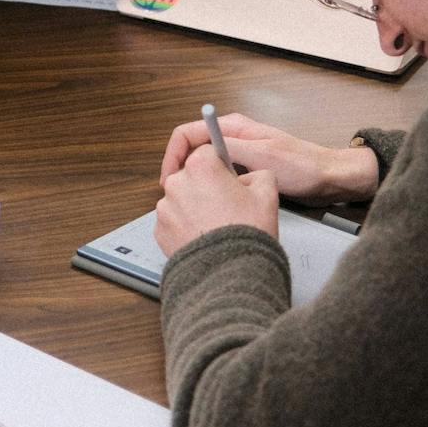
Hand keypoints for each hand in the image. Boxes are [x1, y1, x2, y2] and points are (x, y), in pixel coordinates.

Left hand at [155, 143, 278, 254]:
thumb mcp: (267, 195)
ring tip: (216, 225)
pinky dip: (185, 226)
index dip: (221, 165)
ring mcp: (165, 208)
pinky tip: (204, 236)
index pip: (207, 152)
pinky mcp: (159, 231)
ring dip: (194, 207)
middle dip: (206, 186)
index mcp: (200, 167)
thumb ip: (260, 175)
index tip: (228, 177)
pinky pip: (173, 221)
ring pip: (181, 199)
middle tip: (226, 206)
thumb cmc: (247, 232)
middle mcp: (177, 183)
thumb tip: (253, 176)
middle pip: (192, 176)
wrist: (230, 273)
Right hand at [159, 111, 378, 204]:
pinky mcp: (246, 170)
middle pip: (193, 149)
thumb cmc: (304, 166)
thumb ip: (230, 149)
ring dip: (196, 180)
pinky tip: (214, 202)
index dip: (174, 155)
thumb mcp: (262, 157)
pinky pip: (219, 177)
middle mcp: (233, 138)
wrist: (331, 179)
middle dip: (181, 170)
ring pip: (204, 165)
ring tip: (194, 200)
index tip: (170, 177)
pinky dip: (211, 188)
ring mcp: (239, 154)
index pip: (188, 133)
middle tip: (178, 194)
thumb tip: (200, 149)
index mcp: (234, 127)